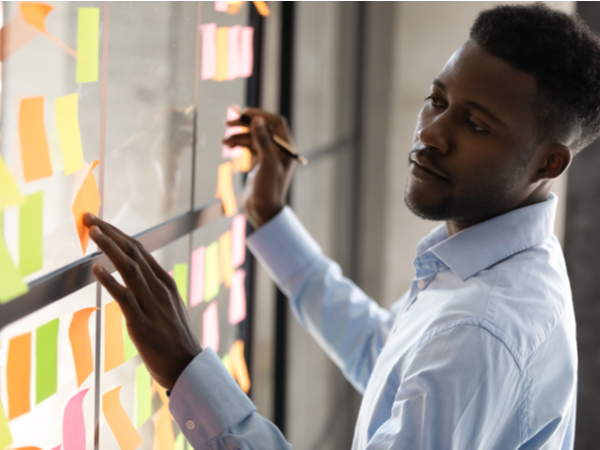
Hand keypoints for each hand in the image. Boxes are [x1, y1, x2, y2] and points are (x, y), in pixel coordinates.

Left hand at [84, 213, 201, 390]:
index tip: (101, 222)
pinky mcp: (142, 322)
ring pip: (129, 268)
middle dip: (110, 232)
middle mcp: (160, 288)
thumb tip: (141, 278)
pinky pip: (124, 296)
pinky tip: (95, 268)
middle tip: (89, 218)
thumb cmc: (176, 340)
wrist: (188, 366)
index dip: (119, 233)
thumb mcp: (169, 308)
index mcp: (166, 282)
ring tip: (93, 233)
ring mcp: (152, 304)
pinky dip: (109, 280)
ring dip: (109, 247)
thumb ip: (155, 291)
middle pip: (133, 252)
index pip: (140, 250)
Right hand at [223, 108, 296, 227]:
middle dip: (244, 125)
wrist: (263, 211)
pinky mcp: (258, 163)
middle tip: (227, 123)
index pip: (275, 123)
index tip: (243, 113)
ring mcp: (268, 156)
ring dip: (237, 136)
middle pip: (261, 128)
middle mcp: (279, 150)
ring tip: (223, 141)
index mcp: (287, 148)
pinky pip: (248, 147)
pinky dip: (237, 144)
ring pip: (252, 138)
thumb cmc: (269, 189)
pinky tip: (227, 146)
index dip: (259, 115)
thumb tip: (257, 120)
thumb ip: (262, 140)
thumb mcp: (267, 163)